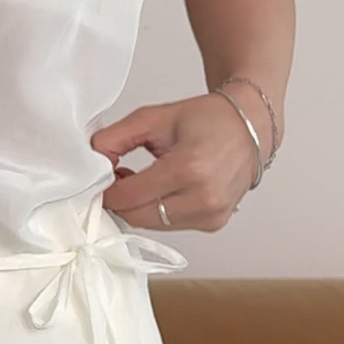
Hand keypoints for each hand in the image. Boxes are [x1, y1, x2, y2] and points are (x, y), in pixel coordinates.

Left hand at [89, 93, 258, 233]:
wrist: (252, 128)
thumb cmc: (207, 119)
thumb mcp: (154, 117)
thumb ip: (115, 137)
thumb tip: (92, 158)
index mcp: (189, 168)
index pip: (128, 196)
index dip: (106, 190)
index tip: (101, 176)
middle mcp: (203, 198)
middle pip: (137, 216)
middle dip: (120, 200)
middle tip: (117, 178)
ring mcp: (212, 215)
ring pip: (152, 224)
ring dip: (137, 207)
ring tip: (139, 180)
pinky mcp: (214, 224)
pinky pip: (170, 225)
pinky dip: (157, 211)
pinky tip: (160, 190)